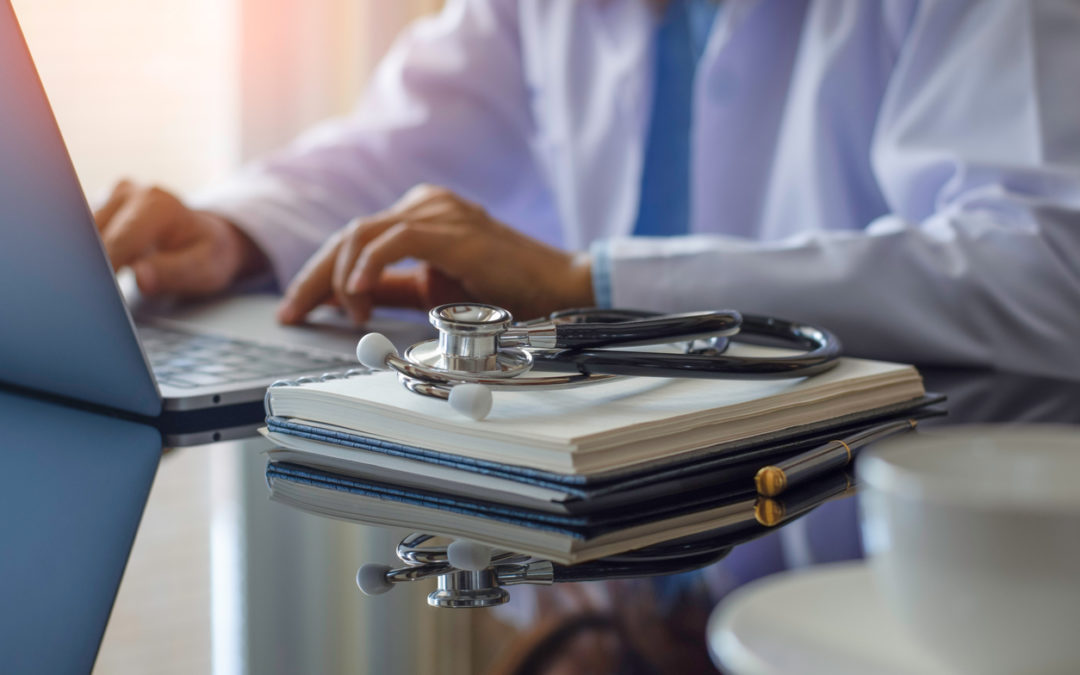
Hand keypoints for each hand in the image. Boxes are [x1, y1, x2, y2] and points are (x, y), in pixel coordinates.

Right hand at [94, 180, 266, 295]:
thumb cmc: (209, 253)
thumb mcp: (206, 268)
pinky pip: (83, 233)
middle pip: (94, 235)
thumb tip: (141, 277)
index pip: (119, 242)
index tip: (99, 298)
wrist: (210, 236)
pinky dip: (87, 256)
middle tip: (95, 299)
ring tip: (97, 289)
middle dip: (91, 268)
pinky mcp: (103, 207)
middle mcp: (132, 193)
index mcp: (158, 205)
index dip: (105, 272)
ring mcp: (114, 197)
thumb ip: (174, 272)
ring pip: (82, 234)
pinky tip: (95, 274)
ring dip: (86, 262)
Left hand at [278, 184, 593, 323]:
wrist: (557, 287)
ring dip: (343, 278)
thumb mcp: (433, 293)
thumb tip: (348, 301)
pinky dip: (369, 266)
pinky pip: (394, 240)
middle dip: (314, 277)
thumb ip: (392, 290)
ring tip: (349, 311)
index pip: (354, 240)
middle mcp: (425, 204)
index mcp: (420, 215)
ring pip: (363, 234)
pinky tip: (358, 292)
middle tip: (293, 311)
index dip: (318, 274)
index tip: (295, 308)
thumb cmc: (504, 291)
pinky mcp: (451, 228)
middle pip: (349, 234)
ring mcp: (438, 212)